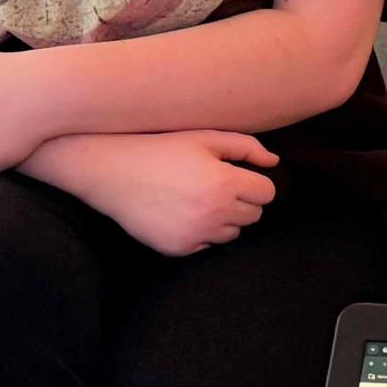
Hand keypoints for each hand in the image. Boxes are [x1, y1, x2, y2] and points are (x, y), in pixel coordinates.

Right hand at [30, 131, 277, 255]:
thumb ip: (247, 147)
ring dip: (224, 219)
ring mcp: (194, 234)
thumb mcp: (206, 138)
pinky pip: (206, 246)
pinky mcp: (177, 249)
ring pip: (232, 234)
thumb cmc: (162, 149)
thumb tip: (274, 162)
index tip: (239, 176)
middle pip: (253, 215)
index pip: (267, 193)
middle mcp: (212, 213)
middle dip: (242, 201)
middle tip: (217, 186)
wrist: (113, 172)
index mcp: (224, 183)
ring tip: (198, 199)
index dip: (256, 183)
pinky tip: (181, 213)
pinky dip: (201, 233)